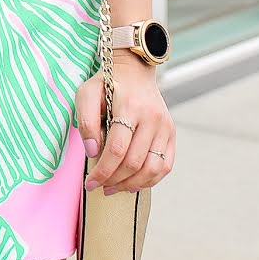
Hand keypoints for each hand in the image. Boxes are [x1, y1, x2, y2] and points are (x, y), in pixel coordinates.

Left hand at [76, 54, 175, 195]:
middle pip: (134, 161)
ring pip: (153, 168)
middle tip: (99, 187)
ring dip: (132, 184)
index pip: (116, 149)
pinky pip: (166, 165)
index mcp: (129, 106)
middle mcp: (152, 118)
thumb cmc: (106, 84)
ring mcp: (165, 126)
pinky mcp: (171, 133)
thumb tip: (92, 152)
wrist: (134, 71)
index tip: (89, 183)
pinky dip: (150, 180)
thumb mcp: (86, 94)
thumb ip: (86, 121)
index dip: (102, 171)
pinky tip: (133, 184)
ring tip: (114, 188)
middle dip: (114, 180)